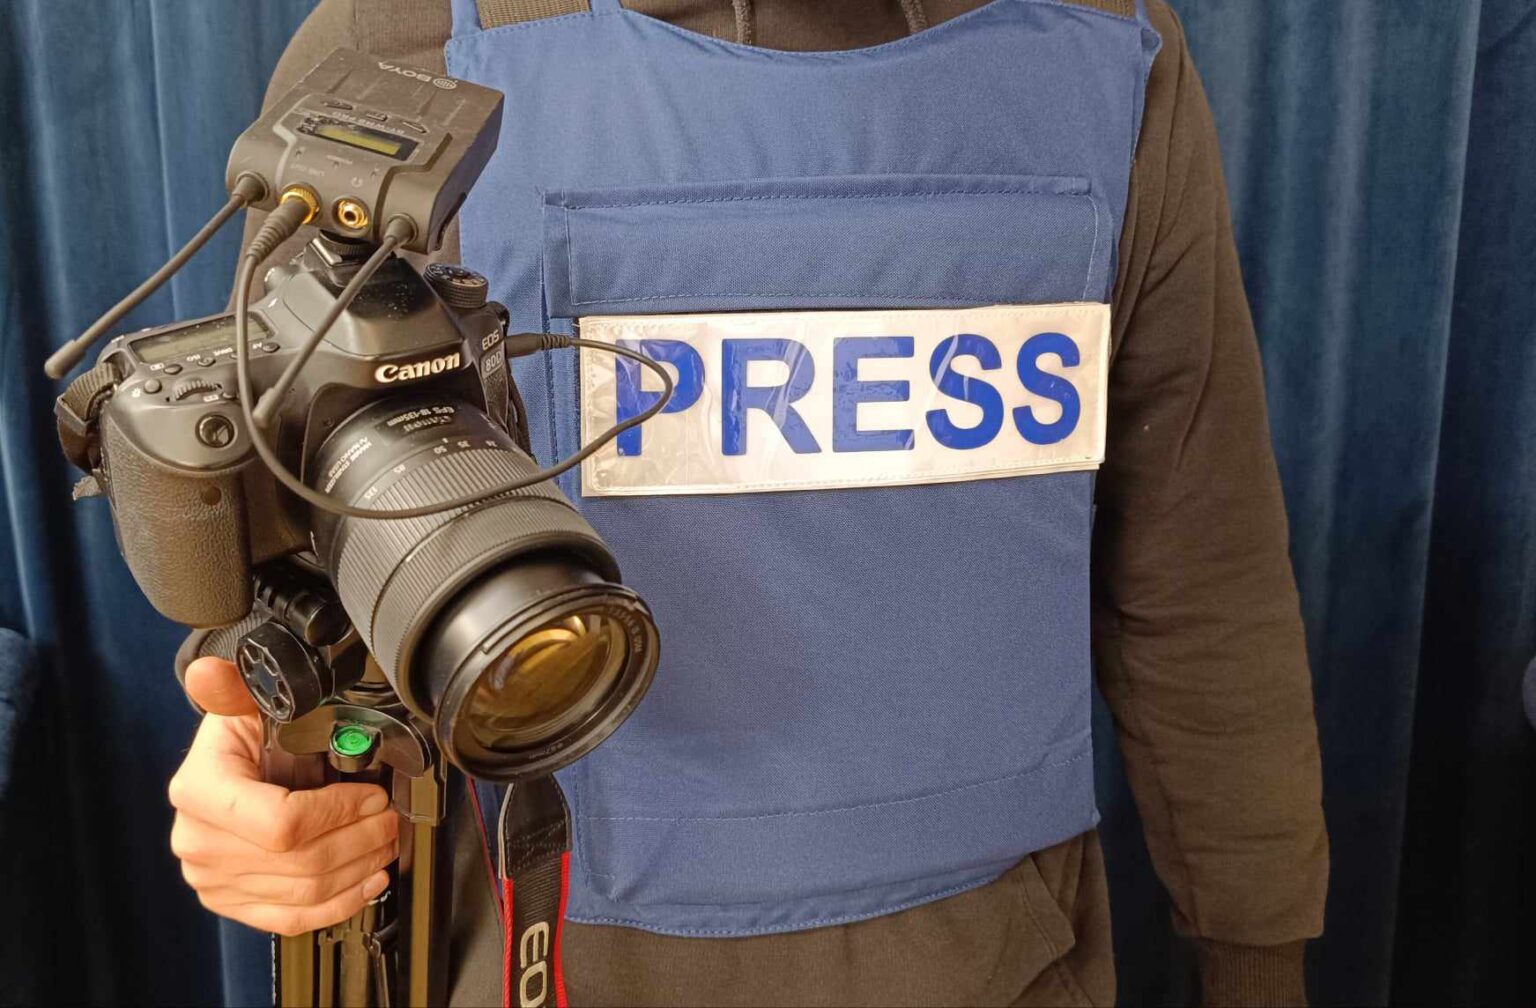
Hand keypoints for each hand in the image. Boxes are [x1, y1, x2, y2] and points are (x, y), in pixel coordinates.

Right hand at [168, 657, 399, 935]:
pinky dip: (337, 903)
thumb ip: (234, 689)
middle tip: (390, 820)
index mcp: (200, 792)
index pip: (283, 822)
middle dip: (360, 839)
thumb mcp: (243, 706)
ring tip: (384, 844)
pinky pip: (289, 918)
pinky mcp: (230, 901)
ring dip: (357, 869)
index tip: (371, 795)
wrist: (221, 770)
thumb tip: (208, 672)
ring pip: (303, 893)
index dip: (338, 812)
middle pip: (300, 863)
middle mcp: (199, 841)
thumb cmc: (239, 737)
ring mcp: (213, 877)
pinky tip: (365, 882)